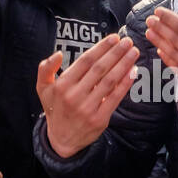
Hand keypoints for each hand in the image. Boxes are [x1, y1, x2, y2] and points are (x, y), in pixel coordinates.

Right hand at [37, 33, 139, 157]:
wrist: (62, 139)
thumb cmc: (55, 108)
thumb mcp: (43, 88)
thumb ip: (45, 69)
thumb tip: (57, 54)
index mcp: (62, 85)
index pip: (85, 61)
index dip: (101, 48)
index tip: (114, 38)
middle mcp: (74, 96)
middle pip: (99, 69)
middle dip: (116, 53)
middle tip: (128, 41)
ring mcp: (88, 108)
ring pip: (109, 81)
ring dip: (124, 65)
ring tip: (134, 52)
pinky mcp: (99, 119)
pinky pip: (115, 98)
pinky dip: (125, 84)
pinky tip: (133, 72)